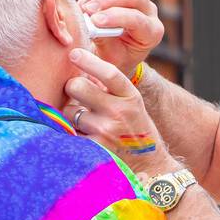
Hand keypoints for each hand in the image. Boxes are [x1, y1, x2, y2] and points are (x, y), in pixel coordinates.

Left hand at [64, 48, 176, 174]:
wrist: (150, 165)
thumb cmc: (135, 129)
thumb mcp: (132, 104)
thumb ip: (110, 88)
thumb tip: (80, 69)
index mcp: (131, 96)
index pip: (109, 72)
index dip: (89, 61)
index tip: (74, 53)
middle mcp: (119, 112)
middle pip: (78, 87)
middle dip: (73, 87)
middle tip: (76, 93)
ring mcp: (106, 131)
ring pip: (69, 111)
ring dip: (71, 114)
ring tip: (86, 122)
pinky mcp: (94, 149)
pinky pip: (69, 133)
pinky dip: (70, 132)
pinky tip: (82, 135)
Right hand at [76, 0, 164, 76]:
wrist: (116, 56)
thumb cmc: (114, 59)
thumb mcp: (109, 58)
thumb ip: (103, 40)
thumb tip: (90, 23)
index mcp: (152, 33)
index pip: (137, 19)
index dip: (115, 17)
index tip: (94, 21)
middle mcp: (150, 13)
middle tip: (87, 10)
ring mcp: (139, 0)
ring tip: (84, 8)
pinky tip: (85, 6)